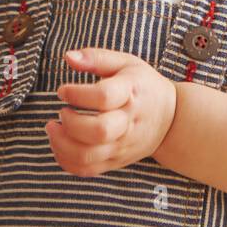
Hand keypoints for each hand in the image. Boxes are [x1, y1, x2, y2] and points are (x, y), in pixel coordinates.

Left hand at [46, 48, 178, 176]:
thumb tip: (68, 56)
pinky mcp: (115, 161)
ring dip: (61, 144)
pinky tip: (60, 144)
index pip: (104, 97)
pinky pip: (86, 169)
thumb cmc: (143, 87)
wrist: (171, 119)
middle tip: (63, 112)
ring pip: (87, 155)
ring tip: (54, 128)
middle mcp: (128, 123)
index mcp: (131, 93)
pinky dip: (66, 160)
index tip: (64, 90)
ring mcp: (122, 146)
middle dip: (71, 123)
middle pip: (98, 131)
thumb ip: (96, 58)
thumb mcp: (126, 63)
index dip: (77, 94)